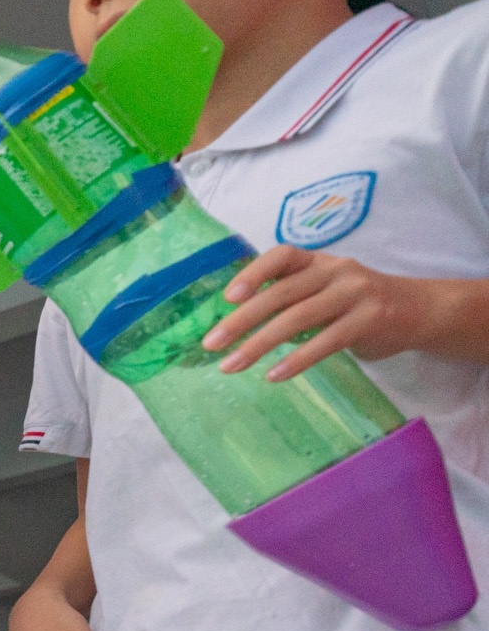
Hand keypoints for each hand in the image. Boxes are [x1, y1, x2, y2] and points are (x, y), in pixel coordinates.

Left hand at [203, 245, 441, 382]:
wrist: (419, 310)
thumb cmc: (356, 304)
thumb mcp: (323, 290)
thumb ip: (289, 297)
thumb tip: (232, 321)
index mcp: (318, 261)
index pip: (282, 255)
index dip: (253, 273)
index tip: (227, 298)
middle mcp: (336, 271)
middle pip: (282, 293)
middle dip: (241, 320)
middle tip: (211, 345)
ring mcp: (355, 293)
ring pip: (298, 318)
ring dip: (259, 344)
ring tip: (230, 366)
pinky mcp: (370, 319)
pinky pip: (326, 341)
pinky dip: (297, 360)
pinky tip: (274, 376)